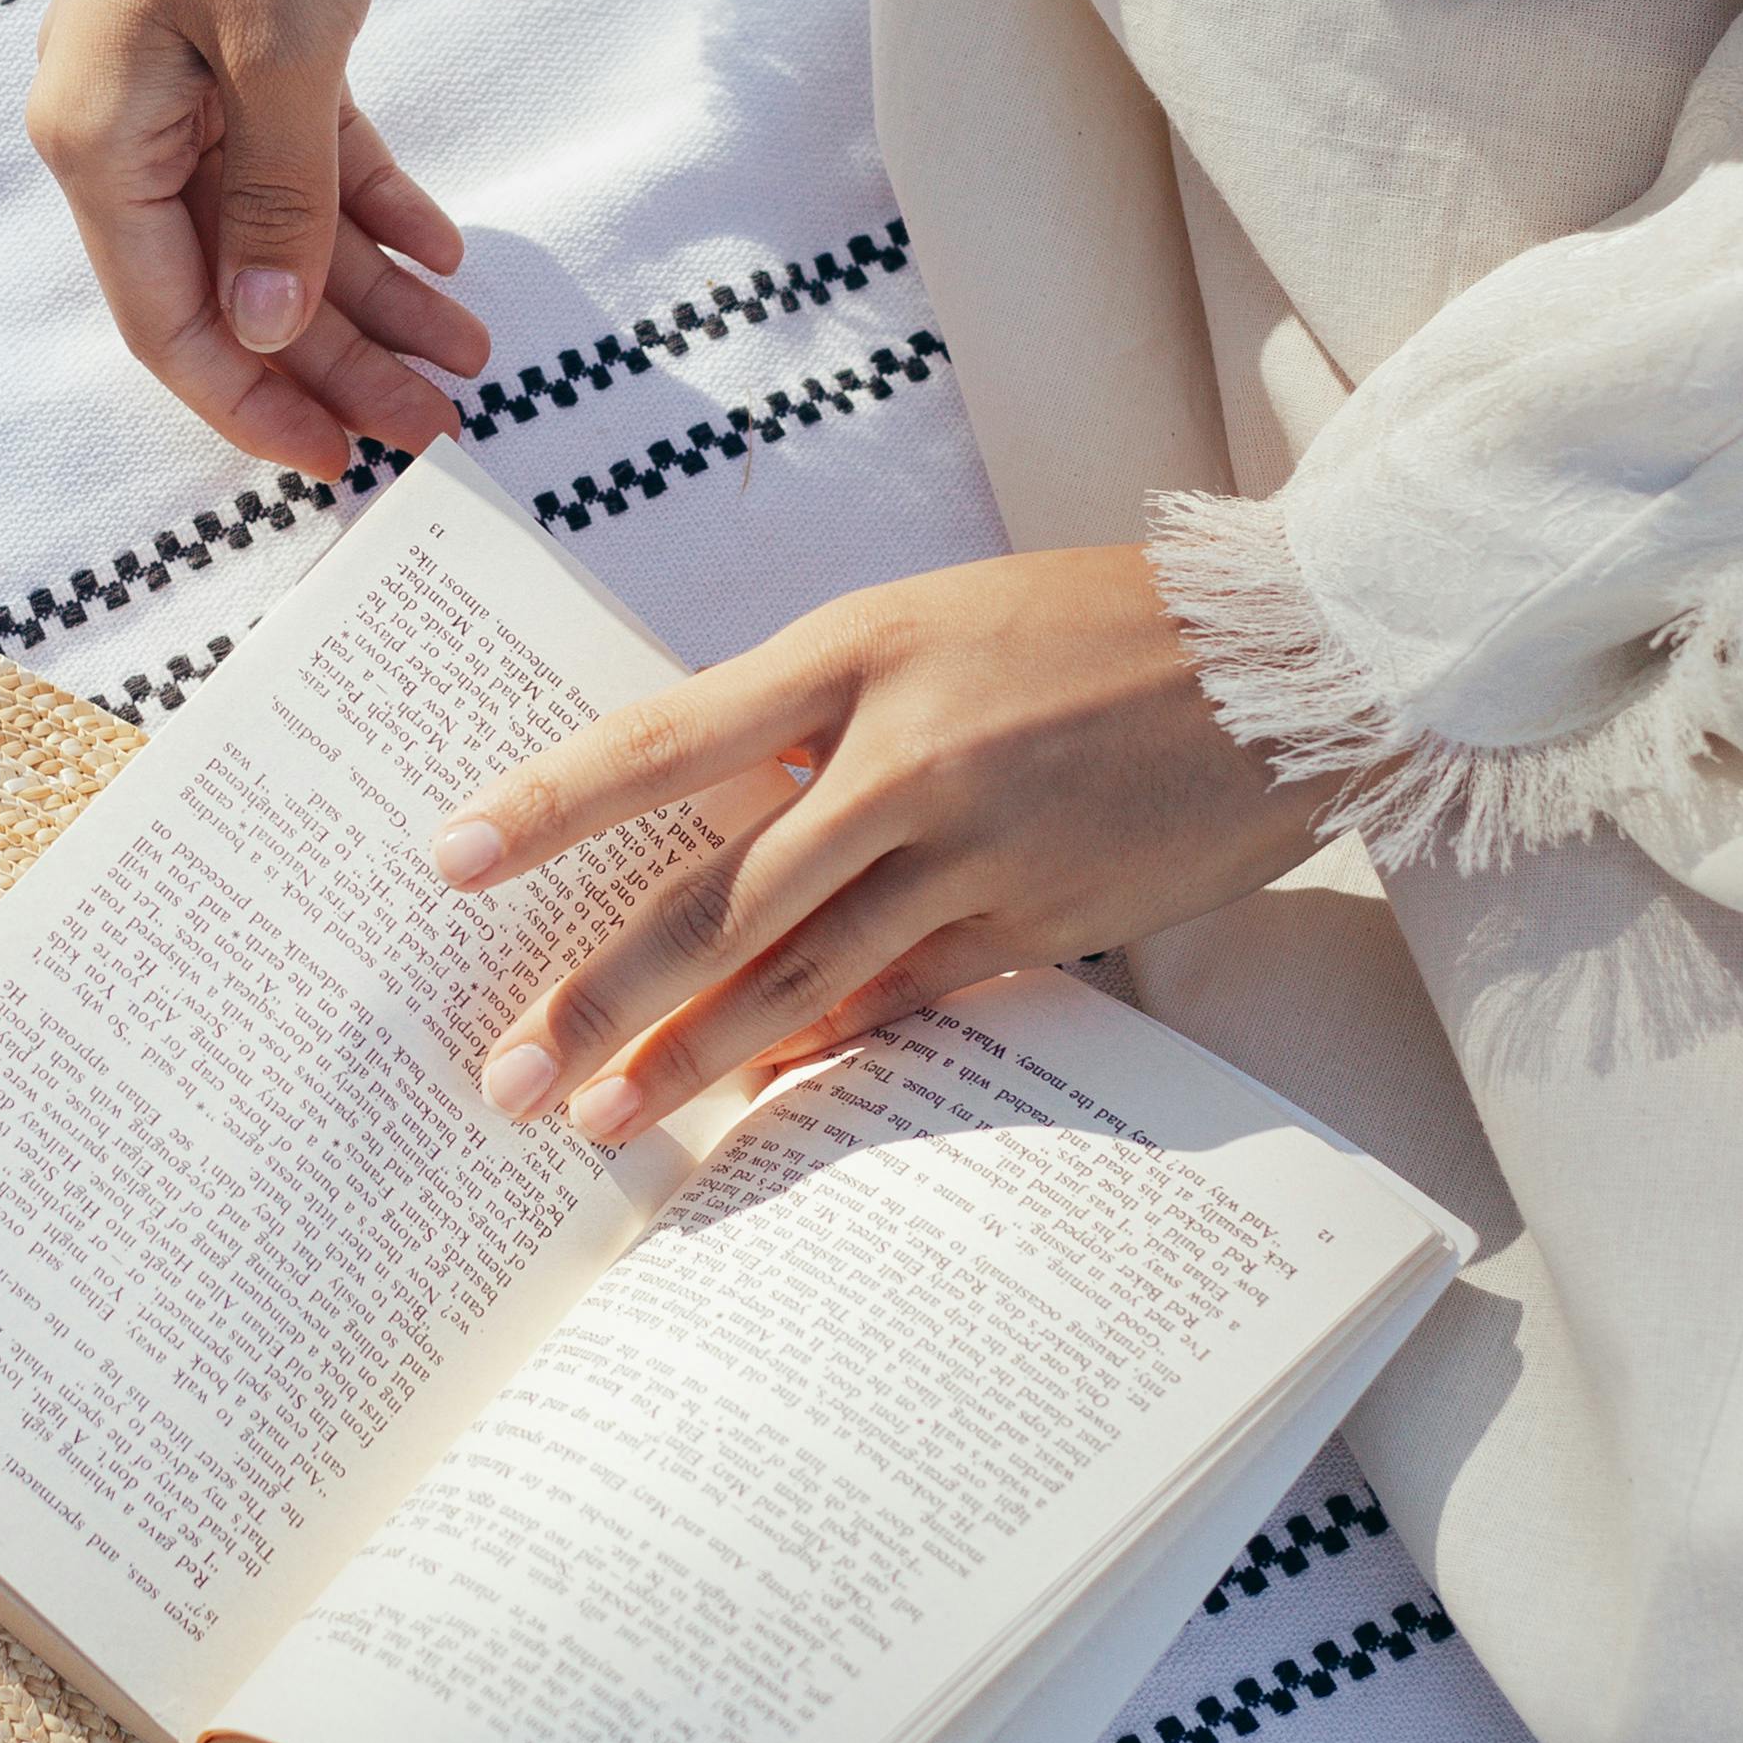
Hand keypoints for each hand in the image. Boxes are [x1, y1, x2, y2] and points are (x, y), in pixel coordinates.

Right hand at [28, 0, 489, 485]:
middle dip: (338, 359)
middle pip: (235, 287)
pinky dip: (371, 201)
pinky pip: (305, 153)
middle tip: (443, 420)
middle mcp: (128, 122)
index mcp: (101, 140)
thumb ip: (276, 206)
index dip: (254, 403)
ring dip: (371, 291)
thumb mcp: (284, 54)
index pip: (171, 324)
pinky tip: (445, 249)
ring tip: (470, 348)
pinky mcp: (244, 36)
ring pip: (278, 226)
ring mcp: (184, 80)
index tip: (342, 463)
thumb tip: (258, 332)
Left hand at [435, 546, 1333, 1139]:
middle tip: (510, 1078)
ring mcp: (976, 848)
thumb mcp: (931, 621)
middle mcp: (905, 753)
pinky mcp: (1041, 921)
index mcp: (859, 649)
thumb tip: (698, 822)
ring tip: (604, 1121)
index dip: (553, 804)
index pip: (668, 738)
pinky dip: (819, 1050)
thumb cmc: (1093, 624)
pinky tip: (751, 1093)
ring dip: (691, 1057)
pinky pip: (904, 1001)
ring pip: (800, 974)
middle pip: (717, 897)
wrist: (1291, 656)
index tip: (451, 860)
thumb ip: (814, 710)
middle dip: (600, 998)